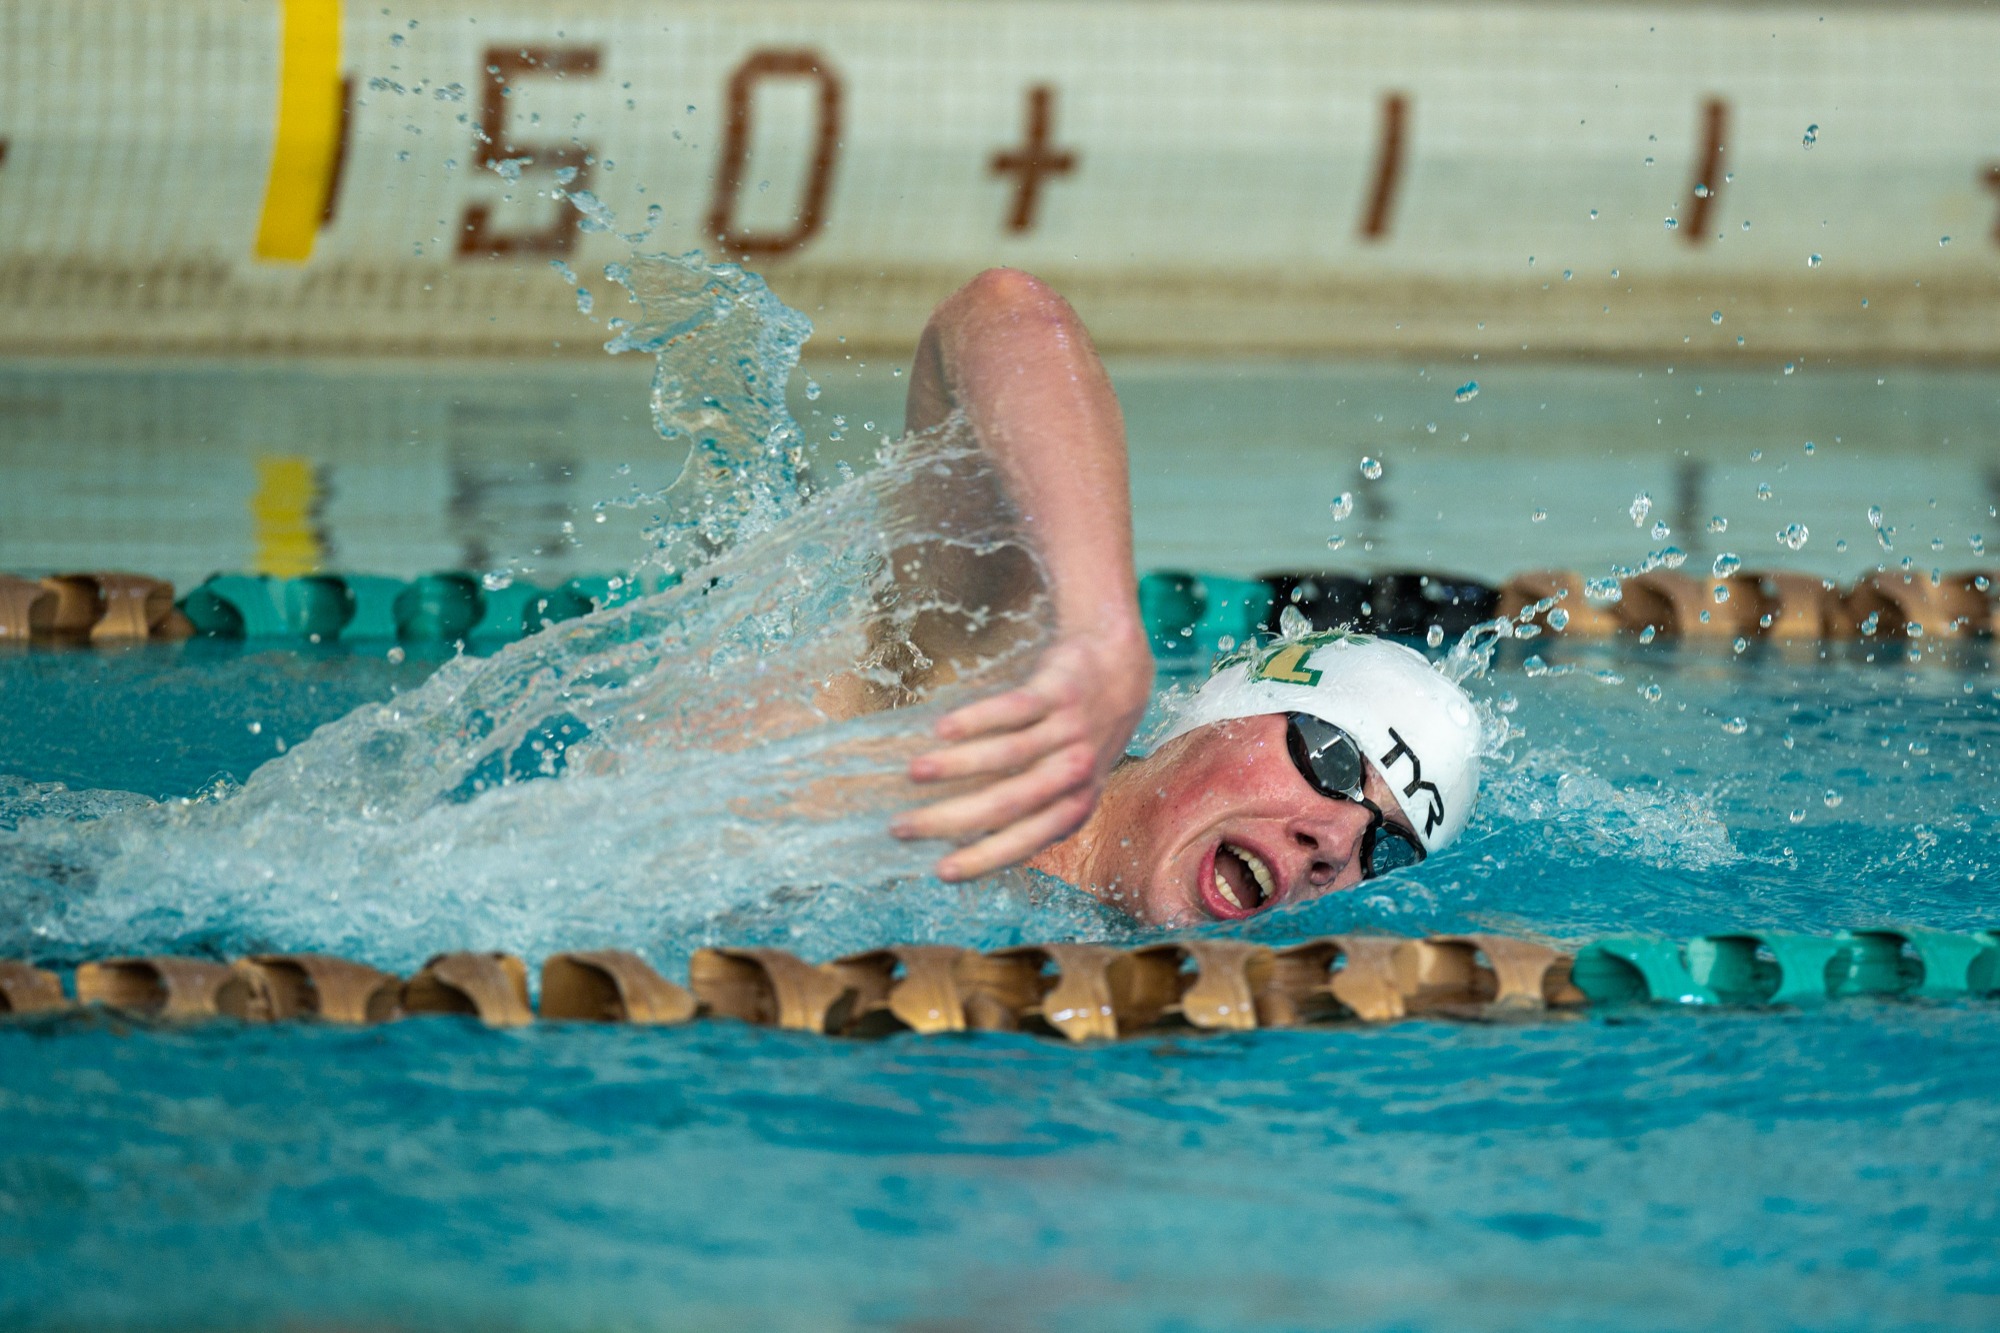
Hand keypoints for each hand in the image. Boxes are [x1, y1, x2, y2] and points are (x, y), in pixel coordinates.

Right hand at [892, 621, 1152, 879]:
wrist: (1119, 672)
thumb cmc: (1078, 741)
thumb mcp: (1068, 786)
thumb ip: (1031, 813)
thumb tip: (964, 843)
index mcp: (1074, 807)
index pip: (1025, 841)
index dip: (983, 859)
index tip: (940, 872)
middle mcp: (1074, 773)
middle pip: (1007, 803)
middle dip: (950, 819)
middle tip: (902, 826)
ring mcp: (1069, 731)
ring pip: (1008, 755)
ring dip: (956, 766)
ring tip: (914, 772)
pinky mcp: (1059, 692)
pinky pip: (1014, 709)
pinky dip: (976, 720)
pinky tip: (942, 729)